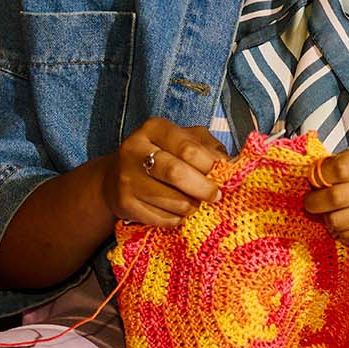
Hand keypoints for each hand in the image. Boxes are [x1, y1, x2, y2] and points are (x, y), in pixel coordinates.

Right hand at [100, 117, 226, 226]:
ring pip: (172, 201)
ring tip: (195, 203)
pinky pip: (162, 218)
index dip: (209, 166)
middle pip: (176, 173)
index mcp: (154, 128)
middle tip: (215, 196)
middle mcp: (135, 149)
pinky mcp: (125, 203)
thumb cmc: (162, 156)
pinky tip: (176, 211)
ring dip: (191, 207)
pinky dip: (176, 218)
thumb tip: (230, 166)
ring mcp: (127, 177)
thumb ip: (208, 149)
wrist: (117, 176)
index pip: (188, 148)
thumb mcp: (184, 141)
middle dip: (203, 189)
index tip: (222, 176)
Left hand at [302, 138, 348, 241]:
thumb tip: (316, 174)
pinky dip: (341, 231)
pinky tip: (342, 222)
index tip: (315, 177)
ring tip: (326, 213)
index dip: (319, 175)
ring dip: (326, 219)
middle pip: (336, 197)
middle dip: (314, 202)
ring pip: (342, 221)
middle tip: (310, 201)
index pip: (339, 168)